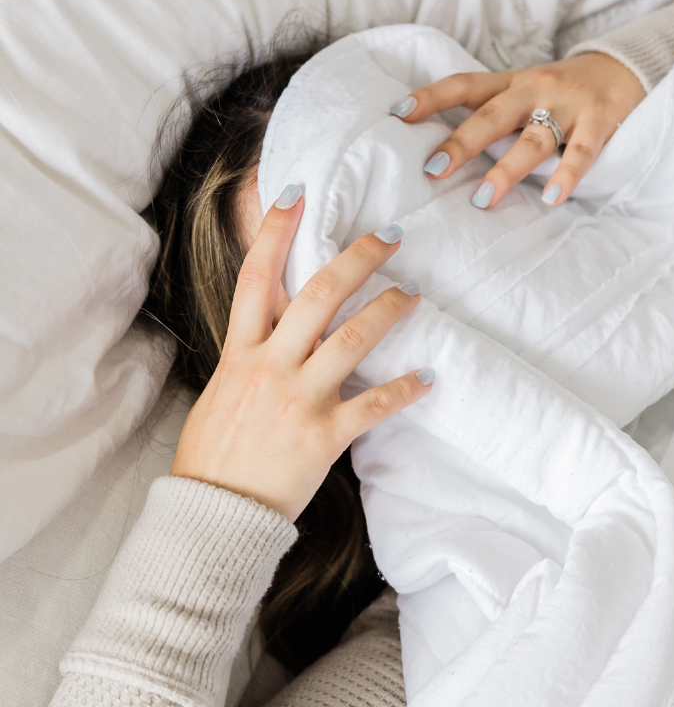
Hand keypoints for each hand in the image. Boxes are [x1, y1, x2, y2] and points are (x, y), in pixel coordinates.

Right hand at [171, 187, 431, 520]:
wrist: (211, 513)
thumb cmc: (214, 453)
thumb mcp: (220, 391)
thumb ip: (250, 355)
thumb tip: (272, 328)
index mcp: (240, 353)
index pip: (256, 277)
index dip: (275, 231)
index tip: (298, 193)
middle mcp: (270, 366)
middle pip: (318, 294)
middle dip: (358, 258)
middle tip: (390, 236)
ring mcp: (298, 399)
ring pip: (353, 339)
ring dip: (389, 309)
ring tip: (415, 292)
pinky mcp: (324, 436)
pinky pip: (374, 406)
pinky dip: (405, 390)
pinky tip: (429, 376)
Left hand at [391, 52, 645, 208]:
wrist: (625, 66)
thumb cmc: (563, 91)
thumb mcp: (525, 93)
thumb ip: (495, 117)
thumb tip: (448, 154)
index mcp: (511, 84)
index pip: (464, 86)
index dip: (431, 98)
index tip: (399, 114)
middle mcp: (534, 90)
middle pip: (492, 116)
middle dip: (461, 143)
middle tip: (433, 169)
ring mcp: (567, 106)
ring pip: (532, 139)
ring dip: (506, 170)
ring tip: (483, 199)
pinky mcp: (599, 121)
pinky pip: (581, 151)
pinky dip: (567, 175)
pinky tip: (552, 198)